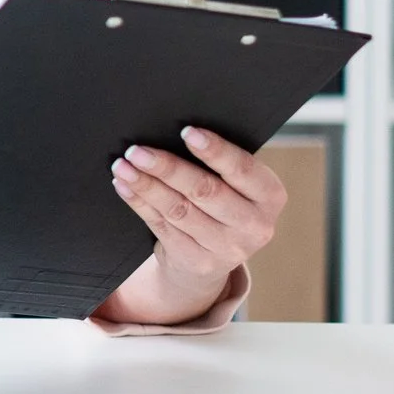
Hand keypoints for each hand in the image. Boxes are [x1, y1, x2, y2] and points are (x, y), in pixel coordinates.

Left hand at [105, 126, 287, 321]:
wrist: (212, 259)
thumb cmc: (223, 204)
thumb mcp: (236, 187)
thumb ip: (219, 165)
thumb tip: (175, 134)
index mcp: (270, 196)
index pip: (243, 169)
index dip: (215, 150)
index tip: (187, 132)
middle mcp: (254, 225)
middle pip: (205, 190)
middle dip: (167, 168)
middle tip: (137, 150)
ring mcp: (226, 248)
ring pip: (178, 210)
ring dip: (146, 185)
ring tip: (123, 166)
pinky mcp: (196, 261)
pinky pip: (161, 226)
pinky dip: (139, 203)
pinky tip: (124, 186)